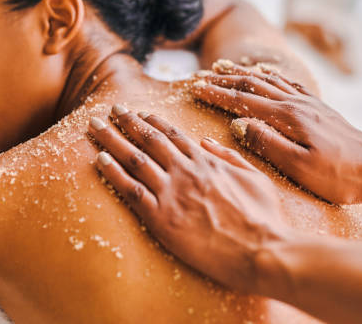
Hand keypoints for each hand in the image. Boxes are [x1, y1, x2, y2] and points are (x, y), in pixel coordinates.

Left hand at [88, 105, 289, 292]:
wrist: (263, 251)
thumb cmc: (265, 219)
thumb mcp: (255, 178)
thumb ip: (229, 156)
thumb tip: (206, 143)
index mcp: (206, 162)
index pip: (172, 135)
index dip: (152, 121)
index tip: (139, 113)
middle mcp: (184, 171)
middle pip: (148, 140)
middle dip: (127, 122)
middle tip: (111, 109)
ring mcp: (171, 194)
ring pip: (134, 159)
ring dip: (112, 140)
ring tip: (96, 126)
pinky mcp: (161, 219)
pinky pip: (130, 190)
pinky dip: (113, 173)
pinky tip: (99, 159)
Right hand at [190, 60, 361, 203]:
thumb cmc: (339, 176)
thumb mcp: (298, 166)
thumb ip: (266, 143)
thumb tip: (238, 124)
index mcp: (287, 117)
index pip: (242, 100)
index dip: (216, 93)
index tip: (195, 88)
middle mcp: (296, 103)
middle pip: (252, 84)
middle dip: (224, 79)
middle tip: (201, 76)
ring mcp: (308, 103)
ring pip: (268, 80)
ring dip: (243, 73)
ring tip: (224, 67)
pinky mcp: (318, 107)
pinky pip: (286, 83)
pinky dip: (268, 76)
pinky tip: (264, 75)